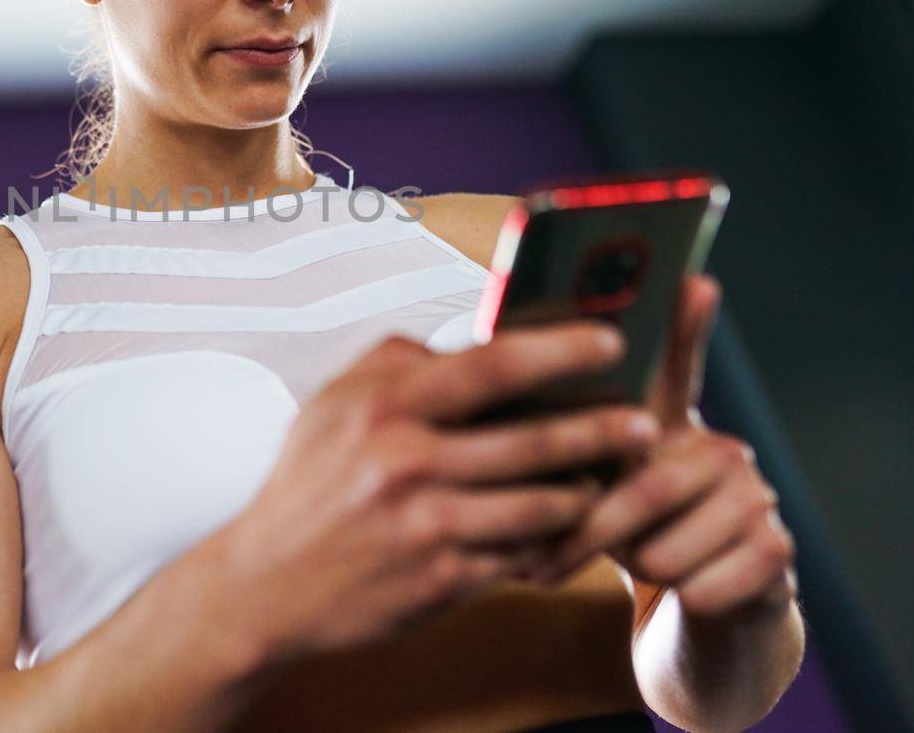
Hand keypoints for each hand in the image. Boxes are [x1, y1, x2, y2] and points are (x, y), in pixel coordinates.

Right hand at [210, 322, 661, 665]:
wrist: (267, 582)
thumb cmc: (309, 484)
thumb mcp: (335, 403)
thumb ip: (400, 361)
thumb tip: (472, 332)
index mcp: (385, 406)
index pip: (493, 365)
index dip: (562, 349)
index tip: (610, 340)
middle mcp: (407, 463)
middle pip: (535, 440)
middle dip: (603, 430)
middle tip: (646, 422)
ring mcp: (427, 527)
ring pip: (542, 506)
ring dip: (586, 492)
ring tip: (606, 479)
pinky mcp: (442, 581)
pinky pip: (521, 556)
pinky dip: (549, 542)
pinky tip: (562, 530)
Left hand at [533, 274, 798, 619]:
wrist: (704, 599)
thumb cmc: (634, 530)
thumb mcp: (596, 487)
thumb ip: (565, 450)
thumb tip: (500, 409)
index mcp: (669, 423)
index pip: (679, 365)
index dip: (684, 324)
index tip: (692, 278)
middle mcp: (720, 445)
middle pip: (646, 486)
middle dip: (588, 534)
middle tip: (542, 563)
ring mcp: (757, 493)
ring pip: (668, 548)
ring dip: (635, 572)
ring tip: (630, 566)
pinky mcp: (778, 548)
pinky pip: (703, 586)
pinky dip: (678, 600)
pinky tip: (684, 591)